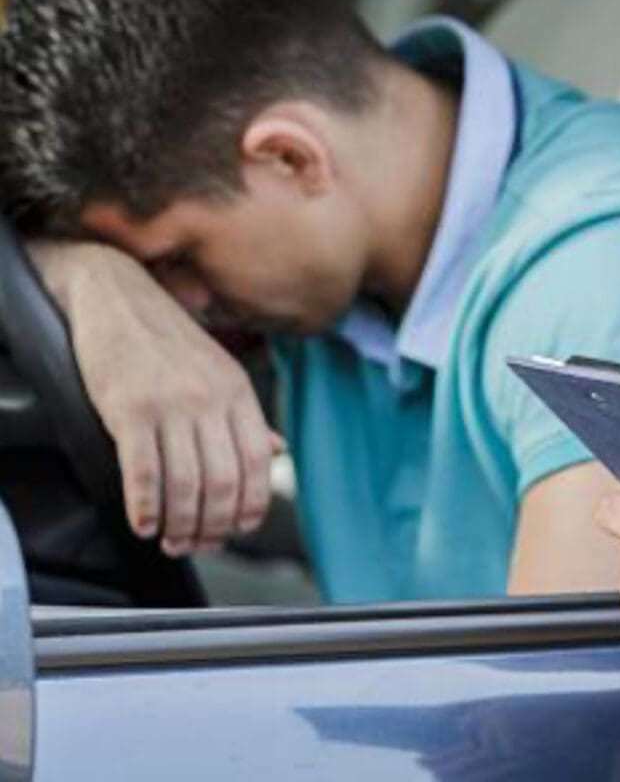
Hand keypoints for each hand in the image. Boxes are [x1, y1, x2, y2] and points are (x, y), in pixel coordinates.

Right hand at [30, 241, 283, 555]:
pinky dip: (146, 507)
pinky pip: (143, 472)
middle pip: (224, 481)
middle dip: (214, 525)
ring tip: (171, 539)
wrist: (118, 296)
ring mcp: (171, 403)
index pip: (259, 462)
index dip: (252, 505)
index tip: (237, 529)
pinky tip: (144, 523)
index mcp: (238, 391)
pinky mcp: (130, 409)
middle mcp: (210, 399)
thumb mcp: (220, 371)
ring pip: (186, 484)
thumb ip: (248, 416)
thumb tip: (279, 451)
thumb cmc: (168, 340)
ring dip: (180, 525)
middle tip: (198, 544)